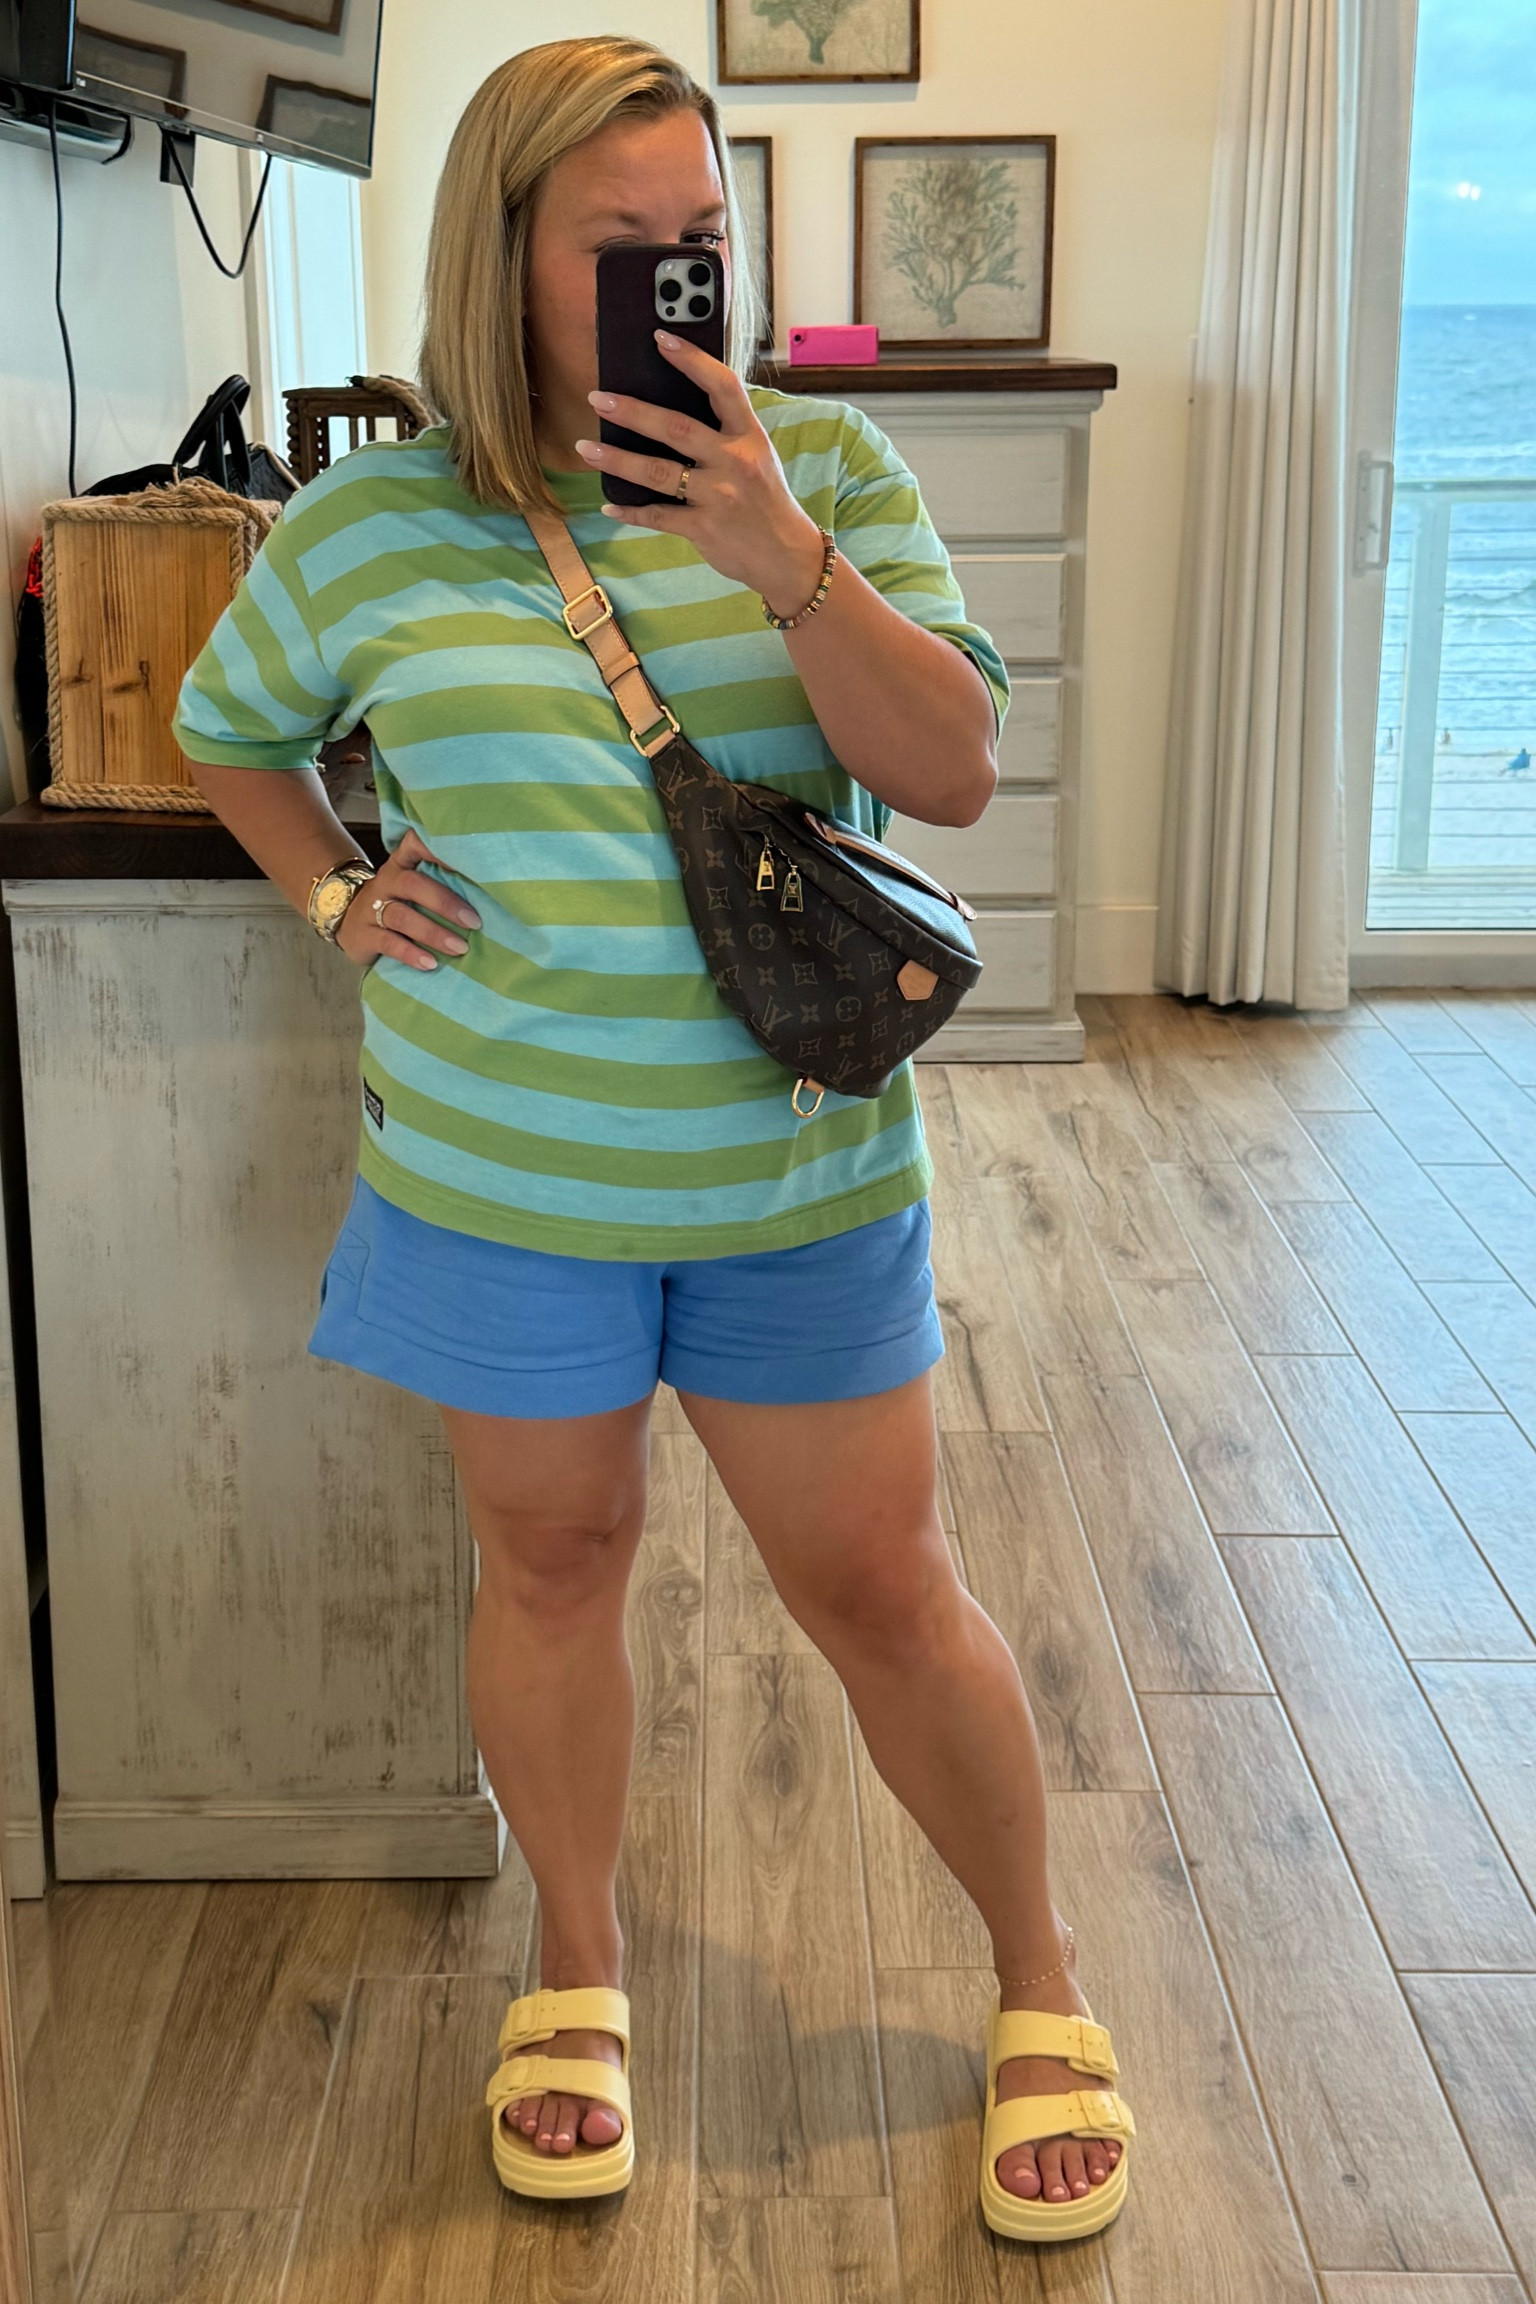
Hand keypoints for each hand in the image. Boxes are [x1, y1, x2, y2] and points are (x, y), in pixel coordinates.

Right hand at [333, 827, 481, 971]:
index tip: (467, 859)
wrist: (347, 921)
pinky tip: (430, 963)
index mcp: (402, 864)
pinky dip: (411, 953)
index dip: (437, 848)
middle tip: (474, 921)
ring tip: (459, 947)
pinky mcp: (365, 935)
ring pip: (402, 916)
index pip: (416, 844)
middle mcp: (387, 882)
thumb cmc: (396, 903)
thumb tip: (492, 893)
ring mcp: (372, 908)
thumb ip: (442, 882)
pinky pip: (388, 943)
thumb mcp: (413, 886)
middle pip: (413, 885)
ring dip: (433, 933)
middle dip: (445, 903)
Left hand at [574, 332, 826, 619]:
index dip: (692, 360)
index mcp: (749, 437)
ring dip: (618, 459)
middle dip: (633, 411)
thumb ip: (725, 432)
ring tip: (586, 448)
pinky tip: (608, 506)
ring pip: (658, 473)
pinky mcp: (704, 529)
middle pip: (676, 428)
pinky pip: (658, 516)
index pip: (722, 387)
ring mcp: (718, 497)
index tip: (660, 338)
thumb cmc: (766, 500)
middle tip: (597, 399)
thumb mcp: (758, 457)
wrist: (786, 556)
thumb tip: (674, 405)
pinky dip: (630, 512)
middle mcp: (734, 462)